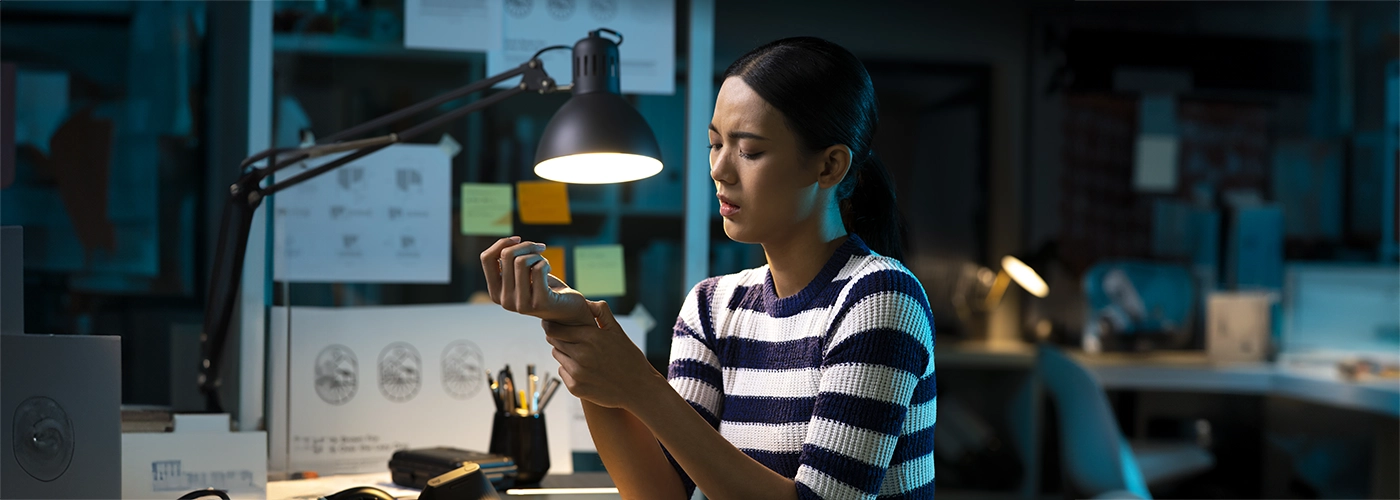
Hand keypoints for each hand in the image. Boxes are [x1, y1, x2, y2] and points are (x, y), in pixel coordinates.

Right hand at [478, 236, 592, 325]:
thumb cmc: (543, 287)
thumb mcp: (522, 275)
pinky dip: (545, 263)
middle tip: (540, 248)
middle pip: (507, 255)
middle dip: (526, 245)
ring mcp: (521, 304)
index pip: (486, 258)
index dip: (502, 242)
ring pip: (522, 261)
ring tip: (544, 262)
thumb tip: (510, 242)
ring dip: (537, 255)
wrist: (567, 310)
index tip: (518, 239)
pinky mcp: (540, 303)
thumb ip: (510, 261)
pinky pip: (538, 269)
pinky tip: (549, 269)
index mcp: (495, 292)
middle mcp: (505, 301)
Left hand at [543, 300, 667, 410]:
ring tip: (581, 356)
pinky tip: (584, 370)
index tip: (552, 325)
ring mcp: (577, 373)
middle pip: (554, 342)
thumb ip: (602, 313)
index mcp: (590, 337)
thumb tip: (586, 303)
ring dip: (564, 354)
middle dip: (559, 339)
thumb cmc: (630, 358)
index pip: (555, 329)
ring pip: (558, 356)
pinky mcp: (576, 388)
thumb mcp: (618, 331)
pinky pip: (562, 373)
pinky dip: (569, 370)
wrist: (639, 388)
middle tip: (570, 340)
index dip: (552, 325)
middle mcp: (581, 355)